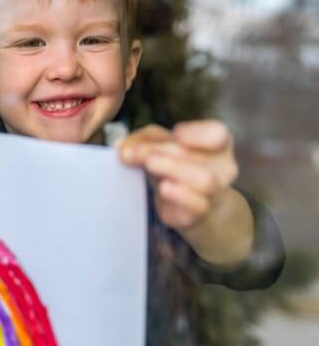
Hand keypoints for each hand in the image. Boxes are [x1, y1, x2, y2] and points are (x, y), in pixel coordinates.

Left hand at [117, 120, 238, 231]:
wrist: (188, 207)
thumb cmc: (175, 170)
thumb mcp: (161, 148)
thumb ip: (145, 140)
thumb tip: (122, 145)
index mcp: (217, 145)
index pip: (218, 134)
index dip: (197, 133)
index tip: (175, 133)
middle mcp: (223, 167)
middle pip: (193, 154)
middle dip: (158, 150)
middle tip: (131, 152)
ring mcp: (215, 192)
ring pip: (204, 179)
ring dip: (171, 168)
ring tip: (149, 165)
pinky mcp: (201, 213)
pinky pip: (198, 204)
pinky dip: (180, 194)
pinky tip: (165, 188)